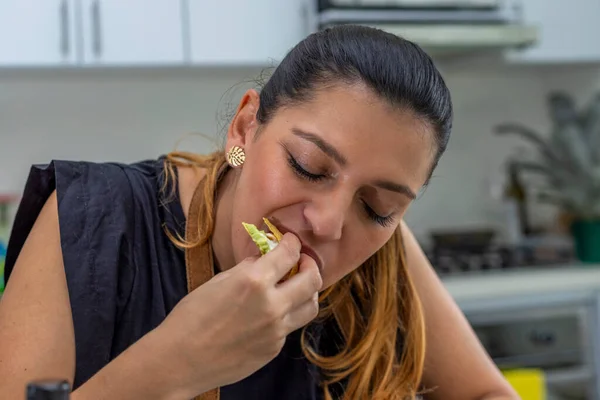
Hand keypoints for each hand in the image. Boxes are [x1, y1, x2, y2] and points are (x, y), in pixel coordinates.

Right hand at [158, 233, 322, 396]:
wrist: (180, 361)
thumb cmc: (191, 317)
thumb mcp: (217, 282)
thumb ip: (247, 269)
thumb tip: (264, 259)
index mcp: (254, 282)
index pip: (289, 254)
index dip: (293, 243)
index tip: (291, 241)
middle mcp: (272, 305)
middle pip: (312, 280)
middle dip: (312, 265)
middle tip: (304, 262)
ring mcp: (276, 330)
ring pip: (311, 307)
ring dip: (309, 292)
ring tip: (298, 287)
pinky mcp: (274, 349)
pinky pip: (290, 327)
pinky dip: (287, 315)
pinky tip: (272, 313)